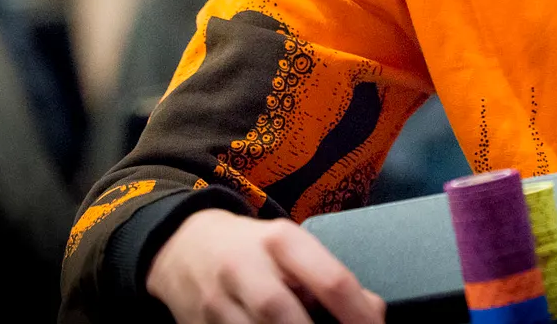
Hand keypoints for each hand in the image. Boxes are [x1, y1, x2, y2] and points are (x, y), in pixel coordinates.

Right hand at [146, 209, 385, 323]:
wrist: (183, 246)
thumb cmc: (252, 249)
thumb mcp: (293, 247)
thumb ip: (330, 277)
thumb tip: (372, 311)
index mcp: (281, 240)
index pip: (331, 281)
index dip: (359, 317)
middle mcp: (245, 268)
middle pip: (284, 314)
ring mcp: (216, 302)